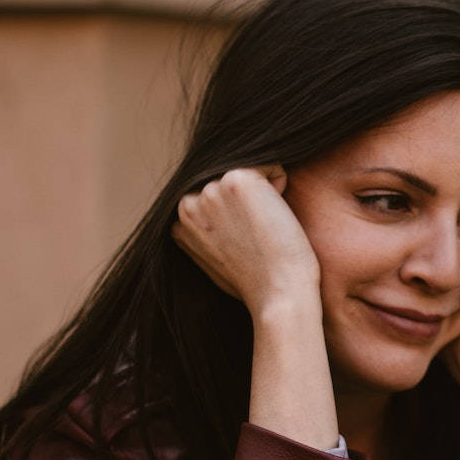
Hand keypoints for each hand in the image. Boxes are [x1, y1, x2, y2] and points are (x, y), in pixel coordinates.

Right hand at [172, 167, 319, 316]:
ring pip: (248, 172)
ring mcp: (211, 190)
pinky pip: (269, 164)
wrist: (278, 294)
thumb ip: (207, 232)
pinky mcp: (237, 178)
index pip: (215, 198)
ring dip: (264, 193)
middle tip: (256, 237)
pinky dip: (280, 184)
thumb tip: (217, 216)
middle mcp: (188, 203)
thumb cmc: (256, 283)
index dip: (237, 218)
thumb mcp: (215, 258)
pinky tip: (275, 215)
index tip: (244, 244)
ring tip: (264, 228)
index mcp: (179, 223)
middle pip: (229, 183)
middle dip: (247, 202)